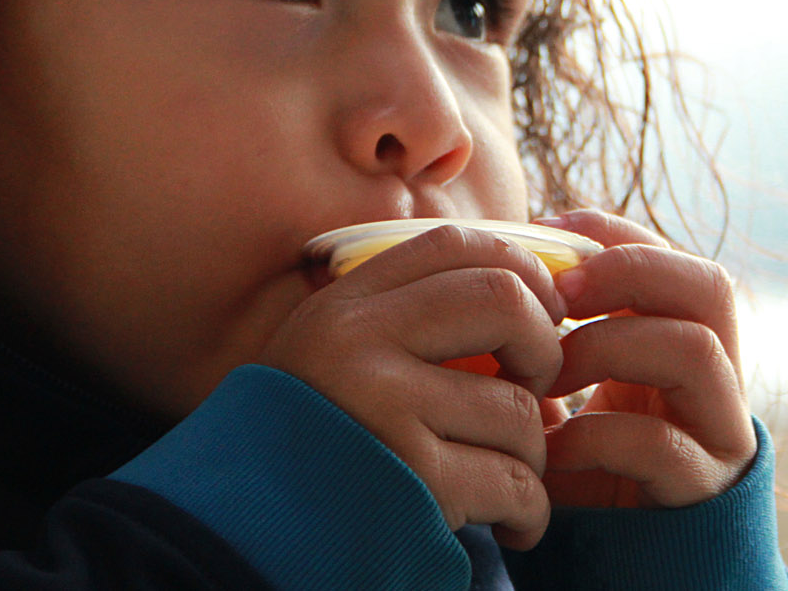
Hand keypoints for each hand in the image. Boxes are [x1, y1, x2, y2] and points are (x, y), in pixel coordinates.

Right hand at [257, 224, 566, 548]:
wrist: (243, 541)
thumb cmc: (313, 450)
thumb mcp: (338, 360)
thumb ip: (411, 320)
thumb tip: (538, 296)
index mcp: (343, 307)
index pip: (453, 246)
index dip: (521, 269)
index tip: (544, 310)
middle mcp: (357, 345)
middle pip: (502, 300)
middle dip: (543, 348)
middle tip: (534, 389)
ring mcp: (382, 410)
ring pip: (519, 408)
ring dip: (533, 452)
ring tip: (504, 475)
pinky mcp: (411, 482)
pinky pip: (516, 483)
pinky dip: (530, 511)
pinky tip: (510, 524)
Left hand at [536, 211, 755, 508]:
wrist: (625, 563)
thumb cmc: (590, 461)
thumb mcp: (580, 384)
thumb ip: (568, 326)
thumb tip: (511, 252)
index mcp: (689, 340)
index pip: (676, 257)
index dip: (616, 234)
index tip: (546, 231)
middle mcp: (719, 377)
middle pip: (710, 286)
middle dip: (629, 272)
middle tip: (556, 293)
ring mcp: (719, 431)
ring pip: (693, 349)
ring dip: (606, 347)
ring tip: (543, 377)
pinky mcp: (702, 489)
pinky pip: (660, 443)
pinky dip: (593, 438)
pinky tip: (548, 450)